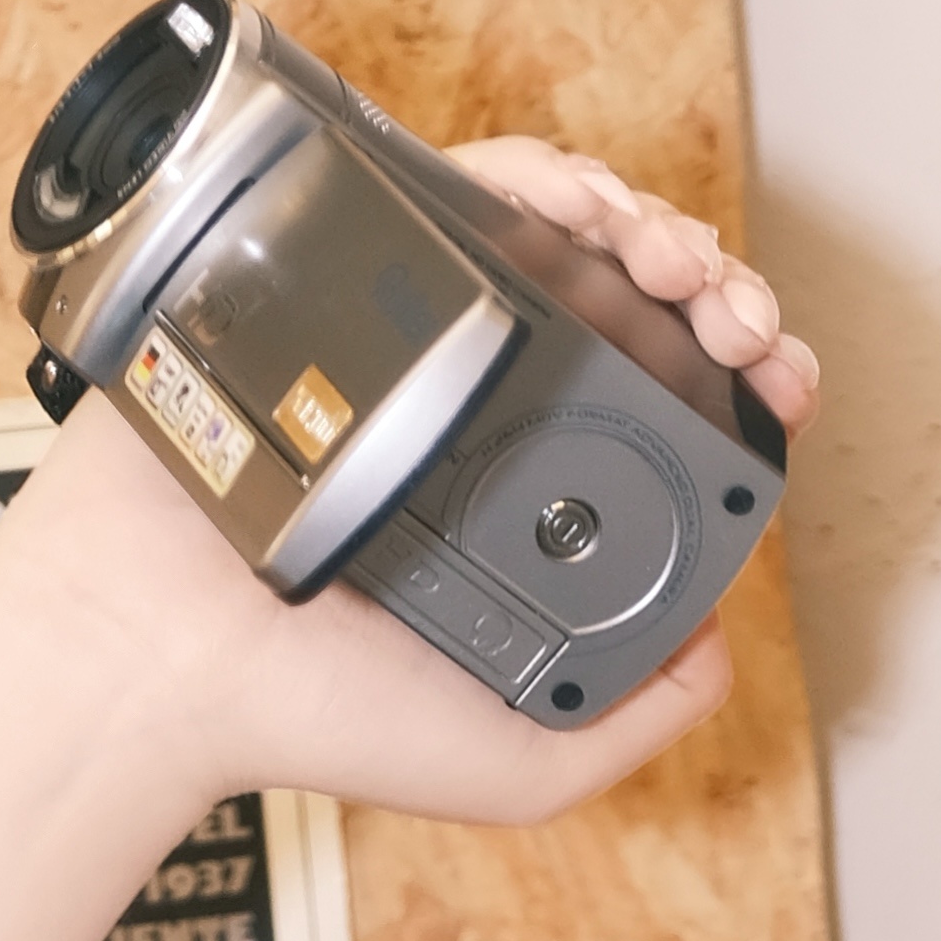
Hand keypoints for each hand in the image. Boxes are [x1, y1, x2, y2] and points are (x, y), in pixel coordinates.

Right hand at [0, 144, 808, 940]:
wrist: (162, 656)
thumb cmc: (310, 720)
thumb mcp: (520, 762)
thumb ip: (635, 720)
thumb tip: (723, 647)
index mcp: (529, 501)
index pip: (669, 413)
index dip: (745, 382)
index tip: (778, 387)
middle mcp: (482, 408)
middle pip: (636, 304)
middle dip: (718, 290)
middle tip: (739, 324)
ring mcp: (416, 333)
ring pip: (564, 232)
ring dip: (648, 224)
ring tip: (673, 266)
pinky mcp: (346, 269)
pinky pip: (460, 186)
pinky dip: (543, 178)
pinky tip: (588, 214)